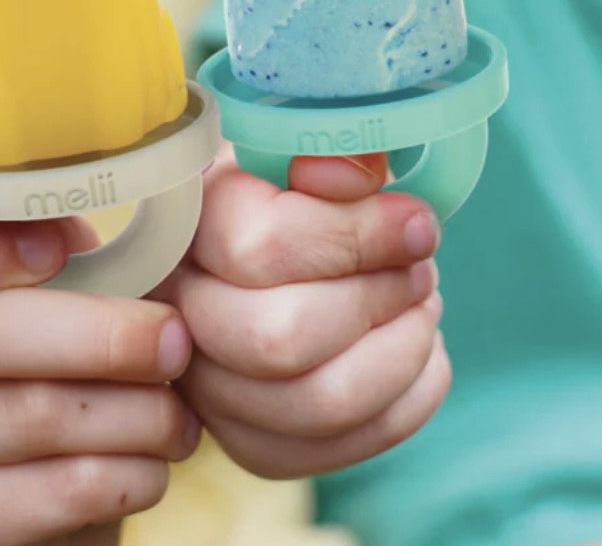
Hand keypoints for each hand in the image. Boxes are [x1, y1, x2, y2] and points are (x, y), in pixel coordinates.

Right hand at [0, 207, 200, 545]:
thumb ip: (82, 231)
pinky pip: (50, 496)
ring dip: (134, 413)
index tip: (56, 249)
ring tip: (180, 411)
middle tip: (176, 340)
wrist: (42, 474)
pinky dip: (127, 475)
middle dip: (101, 337)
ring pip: (32, 418)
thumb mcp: (73, 276)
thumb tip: (156, 176)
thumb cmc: (74, 344)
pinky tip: (155, 462)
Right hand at [159, 149, 447, 478]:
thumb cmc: (292, 189)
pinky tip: (420, 353)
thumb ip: (333, 152)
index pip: (264, 248)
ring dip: (401, 353)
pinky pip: (337, 450)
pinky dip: (405, 402)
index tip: (418, 223)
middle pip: (282, 338)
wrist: (262, 243)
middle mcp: (177, 312)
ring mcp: (206, 390)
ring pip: (317, 404)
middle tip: (422, 268)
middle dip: (380, 300)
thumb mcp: (306, 150)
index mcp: (191, 223)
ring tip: (424, 306)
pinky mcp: (249, 442)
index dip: (359, 238)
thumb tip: (357, 177)